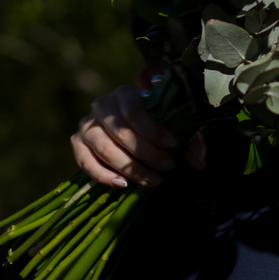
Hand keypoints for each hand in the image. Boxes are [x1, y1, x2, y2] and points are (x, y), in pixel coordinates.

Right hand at [70, 84, 205, 187]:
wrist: (129, 126)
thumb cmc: (155, 125)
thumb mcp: (174, 127)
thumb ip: (191, 142)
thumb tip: (200, 164)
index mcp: (124, 94)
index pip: (134, 111)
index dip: (153, 131)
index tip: (173, 145)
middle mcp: (101, 106)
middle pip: (120, 133)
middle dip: (147, 153)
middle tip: (168, 166)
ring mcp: (86, 125)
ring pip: (104, 148)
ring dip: (130, 168)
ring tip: (153, 180)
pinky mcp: (78, 144)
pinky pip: (85, 162)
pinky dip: (103, 176)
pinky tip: (124, 185)